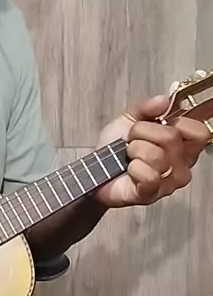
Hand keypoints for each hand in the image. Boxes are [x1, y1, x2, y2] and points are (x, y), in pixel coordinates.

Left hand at [94, 96, 209, 208]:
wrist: (96, 169)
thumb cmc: (115, 148)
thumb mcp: (129, 118)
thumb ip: (146, 107)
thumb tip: (163, 100)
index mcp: (182, 145)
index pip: (198, 131)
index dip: (177, 123)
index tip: (158, 122)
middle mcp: (180, 165)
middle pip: (171, 138)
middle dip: (143, 132)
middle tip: (132, 139)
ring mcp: (168, 183)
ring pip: (157, 156)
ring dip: (134, 151)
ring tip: (128, 155)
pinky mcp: (151, 194)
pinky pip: (149, 176)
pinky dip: (133, 168)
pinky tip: (129, 170)